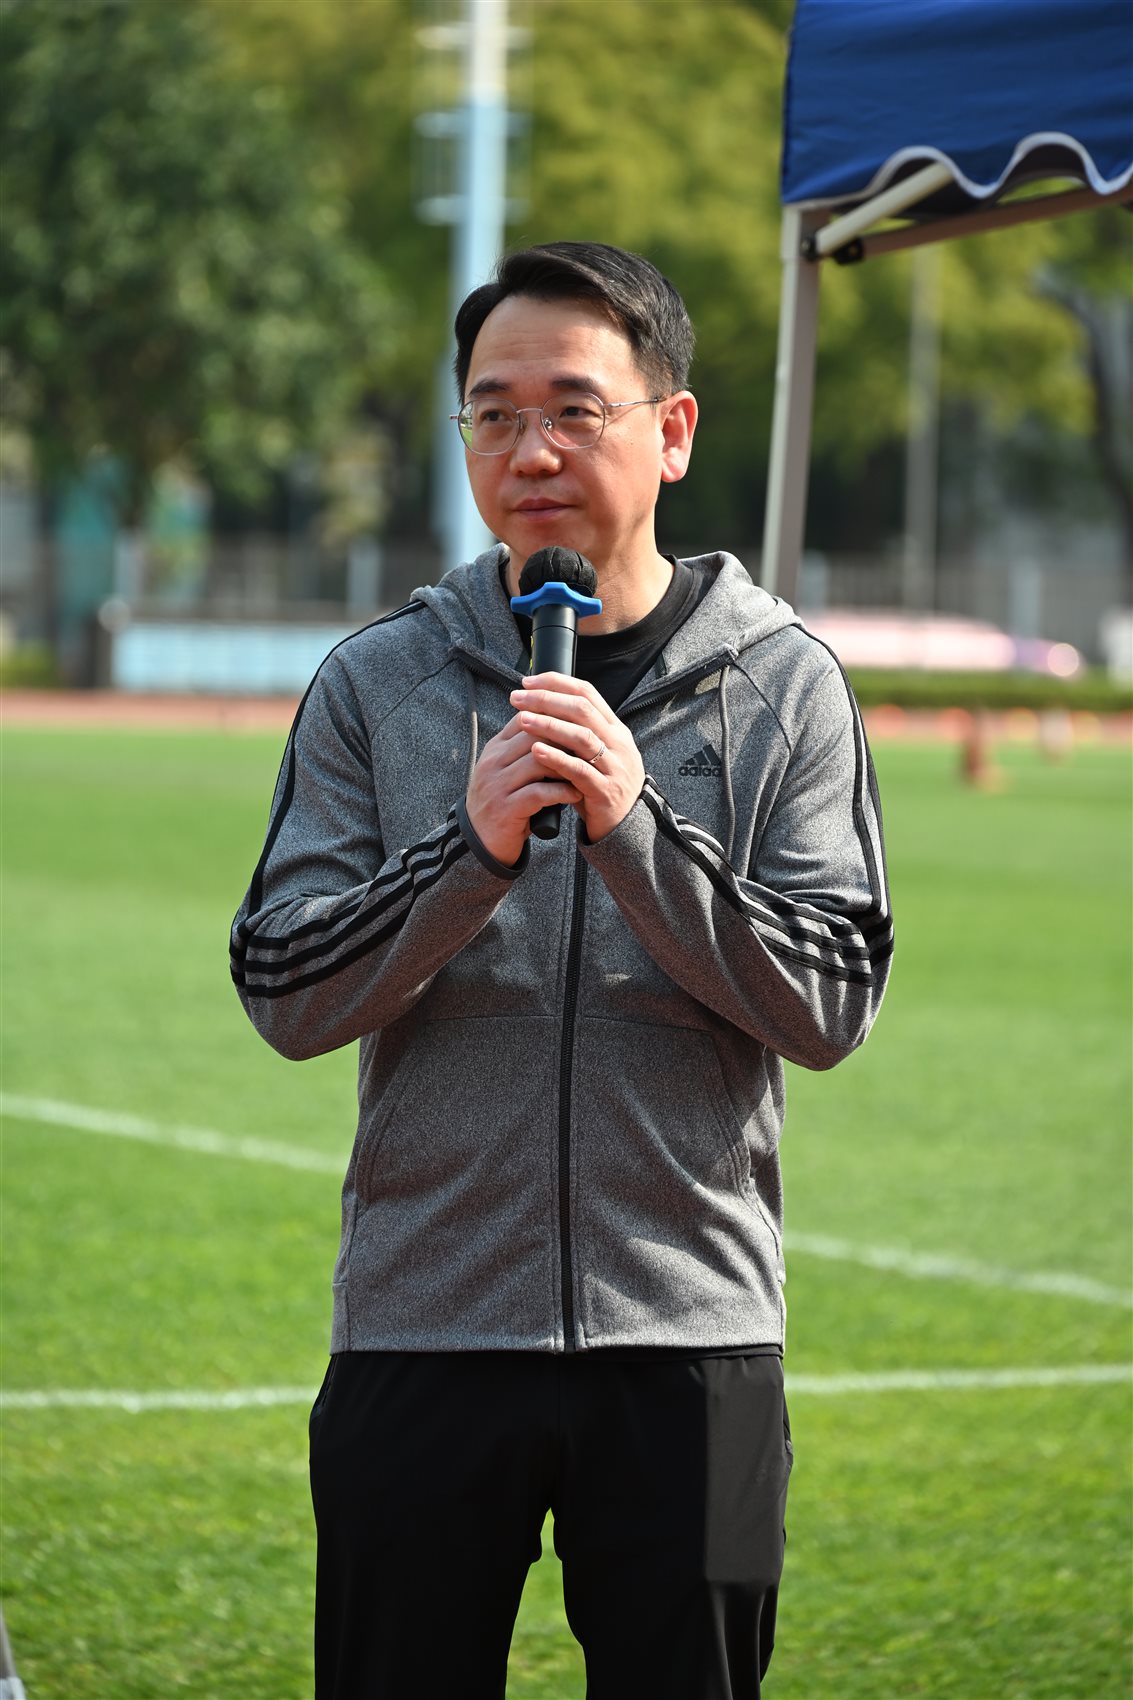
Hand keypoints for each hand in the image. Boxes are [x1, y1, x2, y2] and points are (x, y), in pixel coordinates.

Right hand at [465, 713, 582, 865]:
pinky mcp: (505, 809)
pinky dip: (562, 792)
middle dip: (564, 740)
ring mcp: (496, 785)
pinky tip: (576, 794)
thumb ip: (526, 753)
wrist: (480, 843)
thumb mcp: (508, 773)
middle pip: (533, 735)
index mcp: (494, 749)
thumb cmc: (503, 804)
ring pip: (537, 762)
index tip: (579, 727)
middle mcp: (492, 763)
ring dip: (566, 766)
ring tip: (585, 771)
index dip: (554, 720)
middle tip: (589, 748)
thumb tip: (562, 730)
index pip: (525, 719)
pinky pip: (539, 793)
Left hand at [509, 673, 644, 842]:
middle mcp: (618, 743)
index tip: (527, 681)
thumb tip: (542, 703)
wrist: (624, 826)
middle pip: (582, 710)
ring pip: (582, 737)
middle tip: (517, 698)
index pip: (587, 693)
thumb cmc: (600, 785)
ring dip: (549, 725)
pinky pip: (579, 770)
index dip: (556, 683)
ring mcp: (614, 767)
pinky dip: (557, 758)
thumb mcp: (595, 753)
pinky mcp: (605, 791)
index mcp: (615, 729)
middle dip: (546, 700)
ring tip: (522, 720)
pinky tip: (537, 751)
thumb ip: (577, 731)